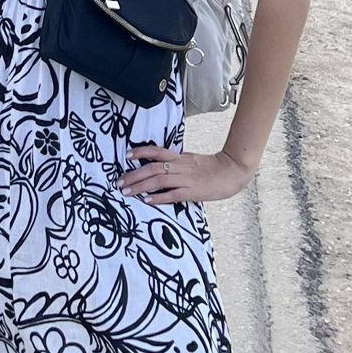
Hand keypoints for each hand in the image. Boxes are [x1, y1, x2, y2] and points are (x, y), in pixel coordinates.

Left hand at [121, 145, 254, 205]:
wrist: (232, 171)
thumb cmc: (212, 167)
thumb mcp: (192, 160)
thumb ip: (177, 162)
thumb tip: (161, 166)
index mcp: (180, 157)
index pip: (157, 152)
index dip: (141, 152)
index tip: (126, 155)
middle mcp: (180, 166)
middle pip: (153, 168)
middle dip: (134, 175)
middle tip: (119, 182)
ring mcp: (186, 179)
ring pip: (159, 181)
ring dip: (141, 186)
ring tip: (127, 192)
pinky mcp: (193, 192)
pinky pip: (173, 195)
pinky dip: (159, 197)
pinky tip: (148, 201)